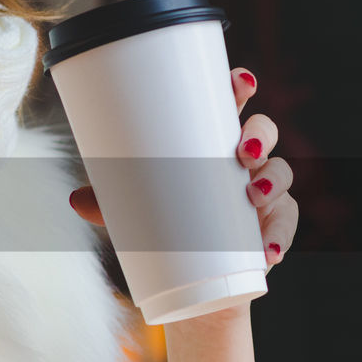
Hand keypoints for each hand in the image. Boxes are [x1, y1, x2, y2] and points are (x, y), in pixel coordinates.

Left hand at [68, 66, 298, 272]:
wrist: (193, 279)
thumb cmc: (168, 225)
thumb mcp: (137, 210)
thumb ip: (112, 203)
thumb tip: (75, 199)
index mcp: (212, 141)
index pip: (231, 104)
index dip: (239, 87)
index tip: (239, 82)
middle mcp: (244, 160)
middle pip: (265, 130)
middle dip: (260, 132)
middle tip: (242, 149)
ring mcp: (264, 192)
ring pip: (283, 172)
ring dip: (274, 180)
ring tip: (254, 196)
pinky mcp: (273, 226)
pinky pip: (286, 224)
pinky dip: (279, 237)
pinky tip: (269, 250)